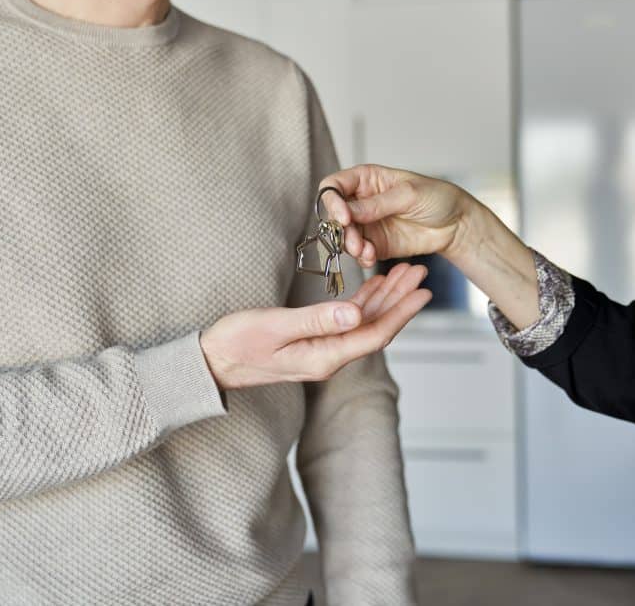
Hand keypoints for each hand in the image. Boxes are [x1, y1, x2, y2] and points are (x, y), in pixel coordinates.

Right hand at [200, 263, 430, 389]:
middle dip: (401, 298)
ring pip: (364, 321)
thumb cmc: (236, 344)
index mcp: (325, 356)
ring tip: (406, 272)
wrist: (211, 363)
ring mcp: (322, 350)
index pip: (375, 333)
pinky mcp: (313, 341)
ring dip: (386, 297)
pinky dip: (364, 300)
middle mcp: (329, 356)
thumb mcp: (275, 327)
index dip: (402, 311)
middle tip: (422, 271)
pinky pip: (347, 321)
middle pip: (375, 325)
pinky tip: (374, 286)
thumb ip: (316, 321)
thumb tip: (356, 314)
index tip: (423, 291)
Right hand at [320, 164, 541, 330]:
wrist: (456, 224)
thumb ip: (377, 204)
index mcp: (367, 179)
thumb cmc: (437, 198)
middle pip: (334, 214)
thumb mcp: (408, 194)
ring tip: (365, 252)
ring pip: (344, 235)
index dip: (332, 200)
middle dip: (340, 229)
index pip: (335, 185)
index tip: (343, 217)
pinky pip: (359, 252)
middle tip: (354, 242)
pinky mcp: (376, 244)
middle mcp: (362, 201)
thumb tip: (349, 212)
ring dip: (350, 246)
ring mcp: (368, 224)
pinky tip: (371, 257)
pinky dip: (361, 257)